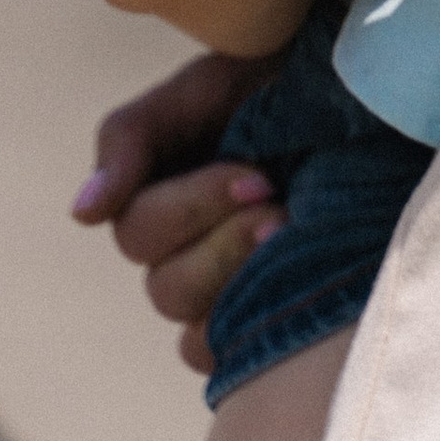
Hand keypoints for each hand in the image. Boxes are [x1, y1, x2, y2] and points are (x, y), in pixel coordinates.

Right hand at [73, 49, 281, 374]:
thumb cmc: (273, 79)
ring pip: (194, 329)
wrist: (355, 91)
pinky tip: (289, 299)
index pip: (141, 233)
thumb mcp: (201, 88)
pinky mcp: (254, 320)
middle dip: (225, 249)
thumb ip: (132, 138)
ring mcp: (216, 291)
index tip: (259, 178)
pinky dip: (248, 338)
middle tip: (280, 214)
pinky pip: (224, 361)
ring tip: (294, 243)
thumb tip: (83, 213)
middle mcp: (179, 251)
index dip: (196, 209)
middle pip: (168, 287)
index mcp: (156, 198)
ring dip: (241, 291)